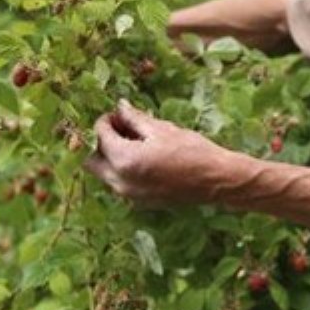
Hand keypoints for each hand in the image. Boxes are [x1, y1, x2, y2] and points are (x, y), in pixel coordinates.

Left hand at [85, 100, 235, 207]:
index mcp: (125, 160)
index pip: (101, 136)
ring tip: (134, 144)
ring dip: (111, 158)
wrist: (216, 180)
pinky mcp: (140, 202)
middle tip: (121, 130)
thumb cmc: (192, 151)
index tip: (117, 114)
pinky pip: (120, 184)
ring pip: (105, 175)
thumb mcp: (162, 129)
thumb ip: (134, 118)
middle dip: (102, 143)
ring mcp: (129, 195)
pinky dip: (123, 171)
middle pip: (93, 161)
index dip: (106, 121)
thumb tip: (120, 106)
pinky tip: (144, 159)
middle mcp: (121, 181)